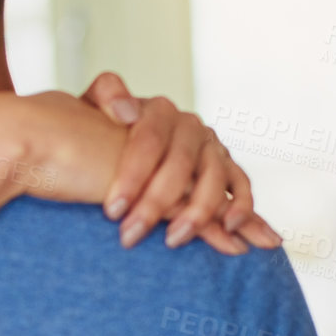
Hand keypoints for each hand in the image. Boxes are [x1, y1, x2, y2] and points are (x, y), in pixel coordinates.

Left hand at [79, 72, 280, 254]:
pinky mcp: (227, 167)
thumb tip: (126, 110)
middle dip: (155, 204)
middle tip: (130, 235)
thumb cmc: (101, 129)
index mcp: (158, 110)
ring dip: (196, 213)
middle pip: (180, 165)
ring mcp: (211, 146)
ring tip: (171, 241)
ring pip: (214, 179)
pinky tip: (229, 229)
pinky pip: (242, 187)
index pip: (150, 141)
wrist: (117, 137)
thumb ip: (105, 94)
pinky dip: (241, 207)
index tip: (113, 210)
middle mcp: (189, 126)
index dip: (132, 177)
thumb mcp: (93, 105)